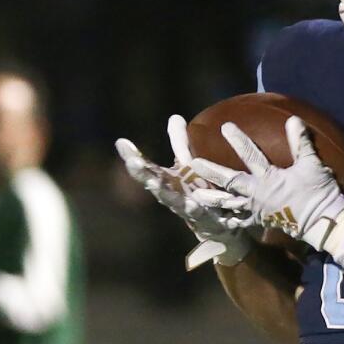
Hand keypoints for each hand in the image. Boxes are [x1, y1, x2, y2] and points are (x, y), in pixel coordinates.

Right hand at [115, 115, 250, 268]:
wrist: (222, 226)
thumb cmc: (200, 193)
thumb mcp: (190, 167)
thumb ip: (181, 144)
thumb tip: (174, 116)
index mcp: (168, 183)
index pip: (147, 169)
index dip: (133, 157)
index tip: (121, 143)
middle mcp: (175, 197)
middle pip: (156, 185)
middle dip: (144, 173)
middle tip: (134, 162)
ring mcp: (189, 210)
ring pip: (174, 202)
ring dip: (166, 194)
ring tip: (158, 185)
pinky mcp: (208, 221)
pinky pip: (202, 215)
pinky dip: (197, 210)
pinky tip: (193, 204)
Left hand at [189, 117, 343, 252]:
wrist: (323, 223)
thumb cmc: (318, 193)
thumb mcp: (312, 165)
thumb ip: (301, 143)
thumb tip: (294, 119)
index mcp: (269, 179)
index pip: (250, 156)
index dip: (238, 140)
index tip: (225, 126)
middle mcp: (258, 195)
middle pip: (230, 182)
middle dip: (211, 171)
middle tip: (192, 163)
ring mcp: (258, 210)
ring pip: (229, 204)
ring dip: (212, 199)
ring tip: (195, 195)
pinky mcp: (261, 221)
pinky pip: (241, 222)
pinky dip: (229, 220)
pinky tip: (218, 219)